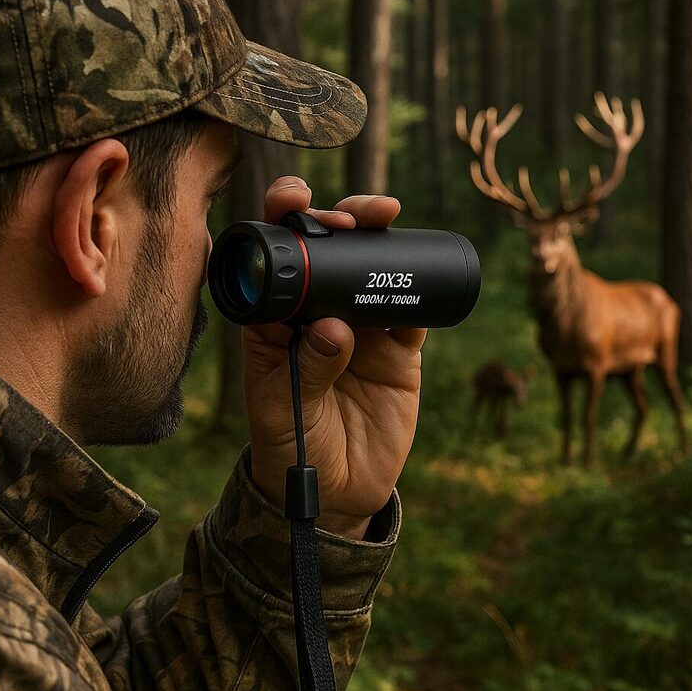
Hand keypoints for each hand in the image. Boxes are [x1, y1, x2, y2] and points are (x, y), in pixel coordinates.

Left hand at [241, 176, 425, 539]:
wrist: (338, 490)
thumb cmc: (292, 445)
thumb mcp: (284, 409)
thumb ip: (307, 370)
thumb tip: (335, 329)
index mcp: (274, 319)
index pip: (274, 258)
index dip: (281, 220)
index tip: (293, 200)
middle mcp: (317, 313)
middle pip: (327, 250)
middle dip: (338, 217)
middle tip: (350, 215)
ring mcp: (361, 328)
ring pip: (371, 267)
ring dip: (379, 236)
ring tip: (383, 218)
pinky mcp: (399, 350)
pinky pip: (411, 309)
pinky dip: (417, 286)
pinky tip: (416, 269)